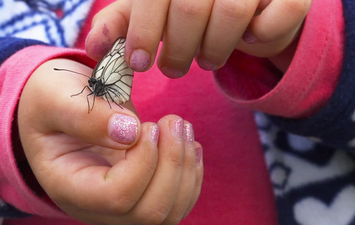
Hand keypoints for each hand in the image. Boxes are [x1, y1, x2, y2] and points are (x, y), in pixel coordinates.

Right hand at [18, 58, 203, 224]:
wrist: (57, 107)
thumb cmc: (50, 99)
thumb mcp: (54, 96)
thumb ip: (84, 114)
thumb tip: (130, 133)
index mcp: (68, 186)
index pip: (116, 197)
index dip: (143, 163)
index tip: (148, 125)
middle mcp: (93, 206)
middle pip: (147, 214)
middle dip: (172, 167)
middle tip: (174, 121)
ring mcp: (118, 207)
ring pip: (167, 214)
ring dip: (185, 170)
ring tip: (182, 127)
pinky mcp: (138, 197)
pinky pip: (175, 204)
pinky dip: (191, 175)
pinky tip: (187, 143)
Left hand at [85, 0, 310, 76]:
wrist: (249, 1)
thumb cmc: (190, 8)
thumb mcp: (149, 12)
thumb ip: (121, 24)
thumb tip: (93, 48)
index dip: (144, 30)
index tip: (140, 63)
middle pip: (192, 6)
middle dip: (177, 50)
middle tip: (172, 70)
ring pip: (233, 13)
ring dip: (214, 49)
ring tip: (204, 60)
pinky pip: (278, 15)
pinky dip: (259, 37)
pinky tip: (248, 39)